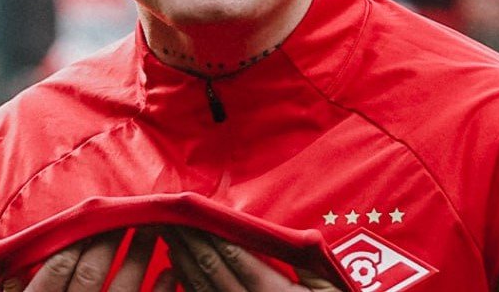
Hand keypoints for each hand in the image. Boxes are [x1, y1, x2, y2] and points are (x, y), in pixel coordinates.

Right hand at [2, 229, 174, 291]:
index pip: (57, 268)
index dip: (78, 240)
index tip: (94, 221)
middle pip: (92, 274)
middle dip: (111, 241)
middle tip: (128, 218)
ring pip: (122, 290)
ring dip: (139, 258)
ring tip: (152, 234)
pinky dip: (160, 291)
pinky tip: (170, 273)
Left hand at [163, 227, 339, 290]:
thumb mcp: (328, 285)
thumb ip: (303, 260)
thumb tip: (279, 235)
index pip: (239, 258)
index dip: (214, 234)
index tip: (195, 214)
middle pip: (214, 271)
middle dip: (191, 242)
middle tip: (172, 218)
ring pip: (202, 290)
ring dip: (183, 262)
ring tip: (171, 236)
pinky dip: (187, 285)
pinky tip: (177, 268)